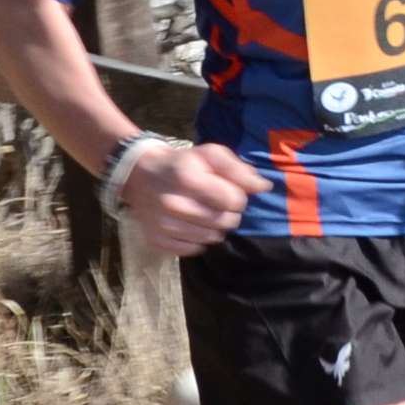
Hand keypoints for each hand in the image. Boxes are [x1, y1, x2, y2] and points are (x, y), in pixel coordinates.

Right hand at [118, 139, 268, 256]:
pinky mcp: (156, 240)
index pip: (233, 201)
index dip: (238, 197)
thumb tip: (264, 187)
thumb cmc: (183, 164)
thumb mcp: (210, 155)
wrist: (141, 176)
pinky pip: (192, 250)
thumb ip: (238, 170)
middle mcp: (172, 204)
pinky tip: (191, 225)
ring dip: (215, 228)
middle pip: (224, 222)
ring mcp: (162, 225)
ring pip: (211, 238)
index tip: (229, 191)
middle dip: (229, 214)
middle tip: (218, 204)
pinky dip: (197, 240)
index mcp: (187, 178)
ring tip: (205, 213)